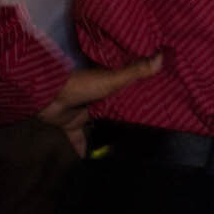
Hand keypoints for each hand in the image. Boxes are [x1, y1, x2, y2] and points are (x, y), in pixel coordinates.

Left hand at [36, 54, 163, 155]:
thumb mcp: (113, 79)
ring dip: (106, 129)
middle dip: (124, 113)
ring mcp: (84, 110)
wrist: (50, 96)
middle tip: (143, 124)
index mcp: (109, 83)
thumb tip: (163, 56)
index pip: (128, 86)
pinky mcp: (72, 123)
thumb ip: (135, 71)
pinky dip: (81, 147)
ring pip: (98, 121)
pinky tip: (88, 158)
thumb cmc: (84, 84)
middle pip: (114, 106)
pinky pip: (78, 137)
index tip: (156, 97)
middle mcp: (98, 96)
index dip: (140, 91)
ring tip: (124, 141)